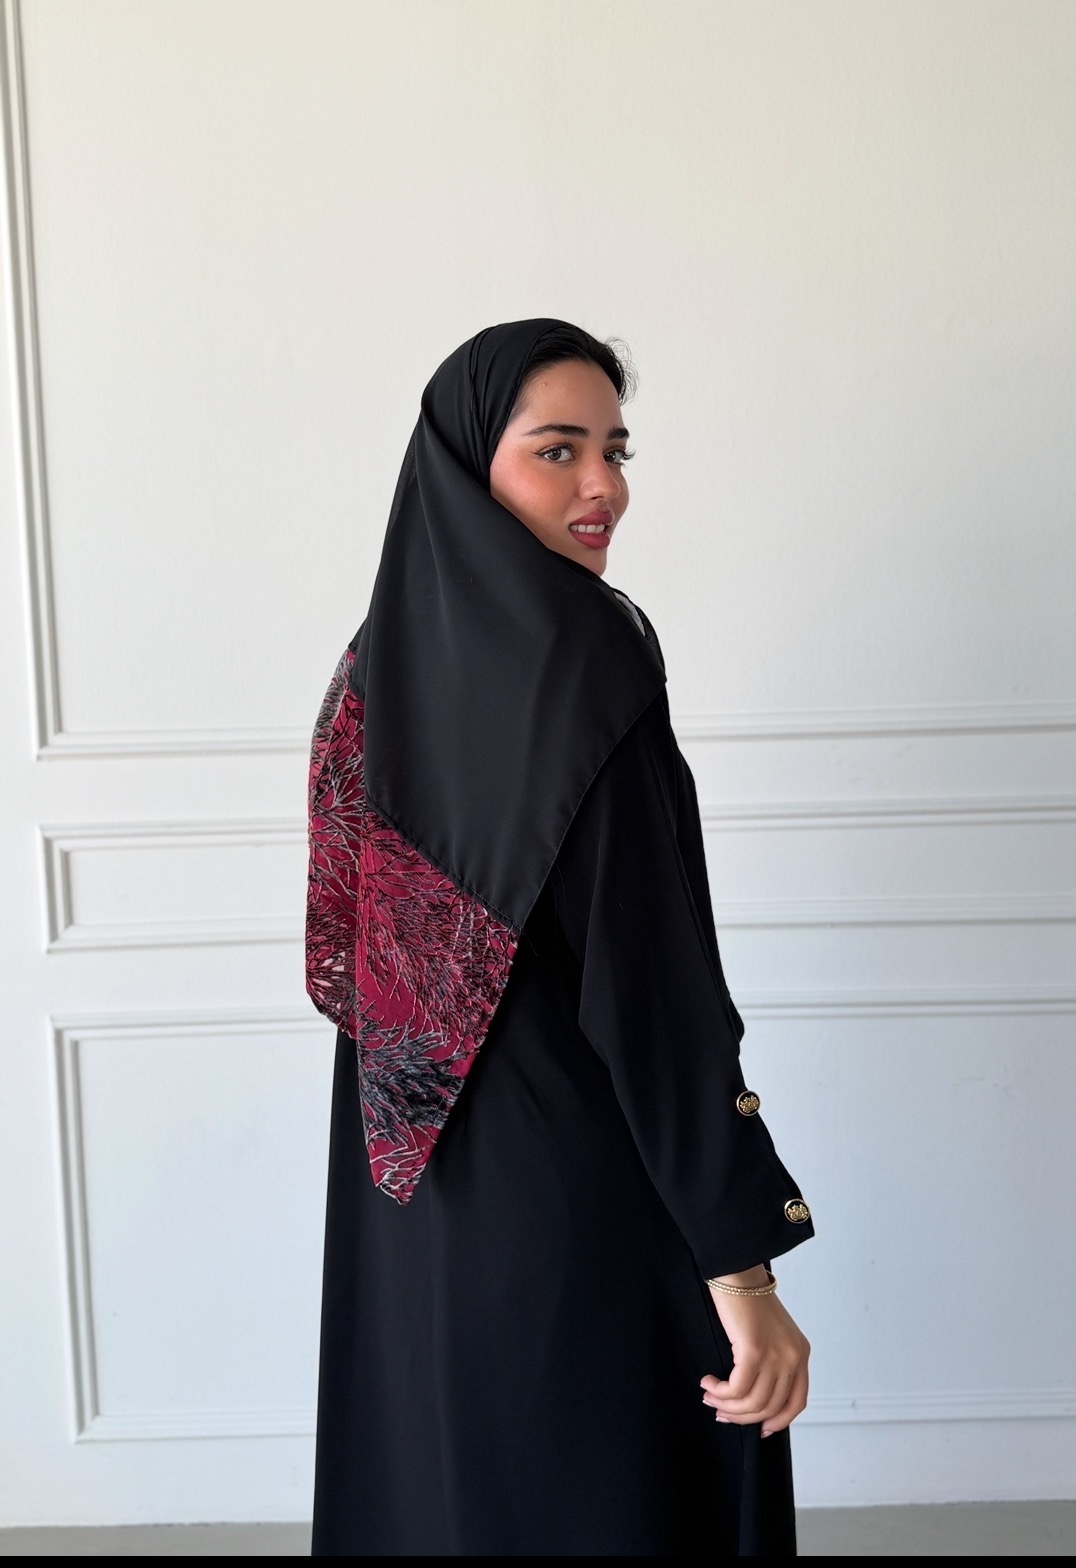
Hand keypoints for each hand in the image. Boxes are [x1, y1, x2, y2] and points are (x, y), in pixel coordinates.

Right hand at [700, 1272, 809, 1437]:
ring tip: (710, 1396)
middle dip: (743, 1416)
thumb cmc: (748, 1300)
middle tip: (720, 1411)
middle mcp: (792, 1358)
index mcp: (800, 1353)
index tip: (760, 1429)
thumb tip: (754, 1394)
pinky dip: (720, 1392)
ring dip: (727, 1405)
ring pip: (752, 1402)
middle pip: (770, 1407)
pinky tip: (708, 1383)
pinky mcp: (753, 1352)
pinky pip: (736, 1388)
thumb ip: (772, 1360)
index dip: (778, 1420)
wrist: (738, 1273)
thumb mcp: (772, 1334)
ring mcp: (775, 1356)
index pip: (797, 1402)